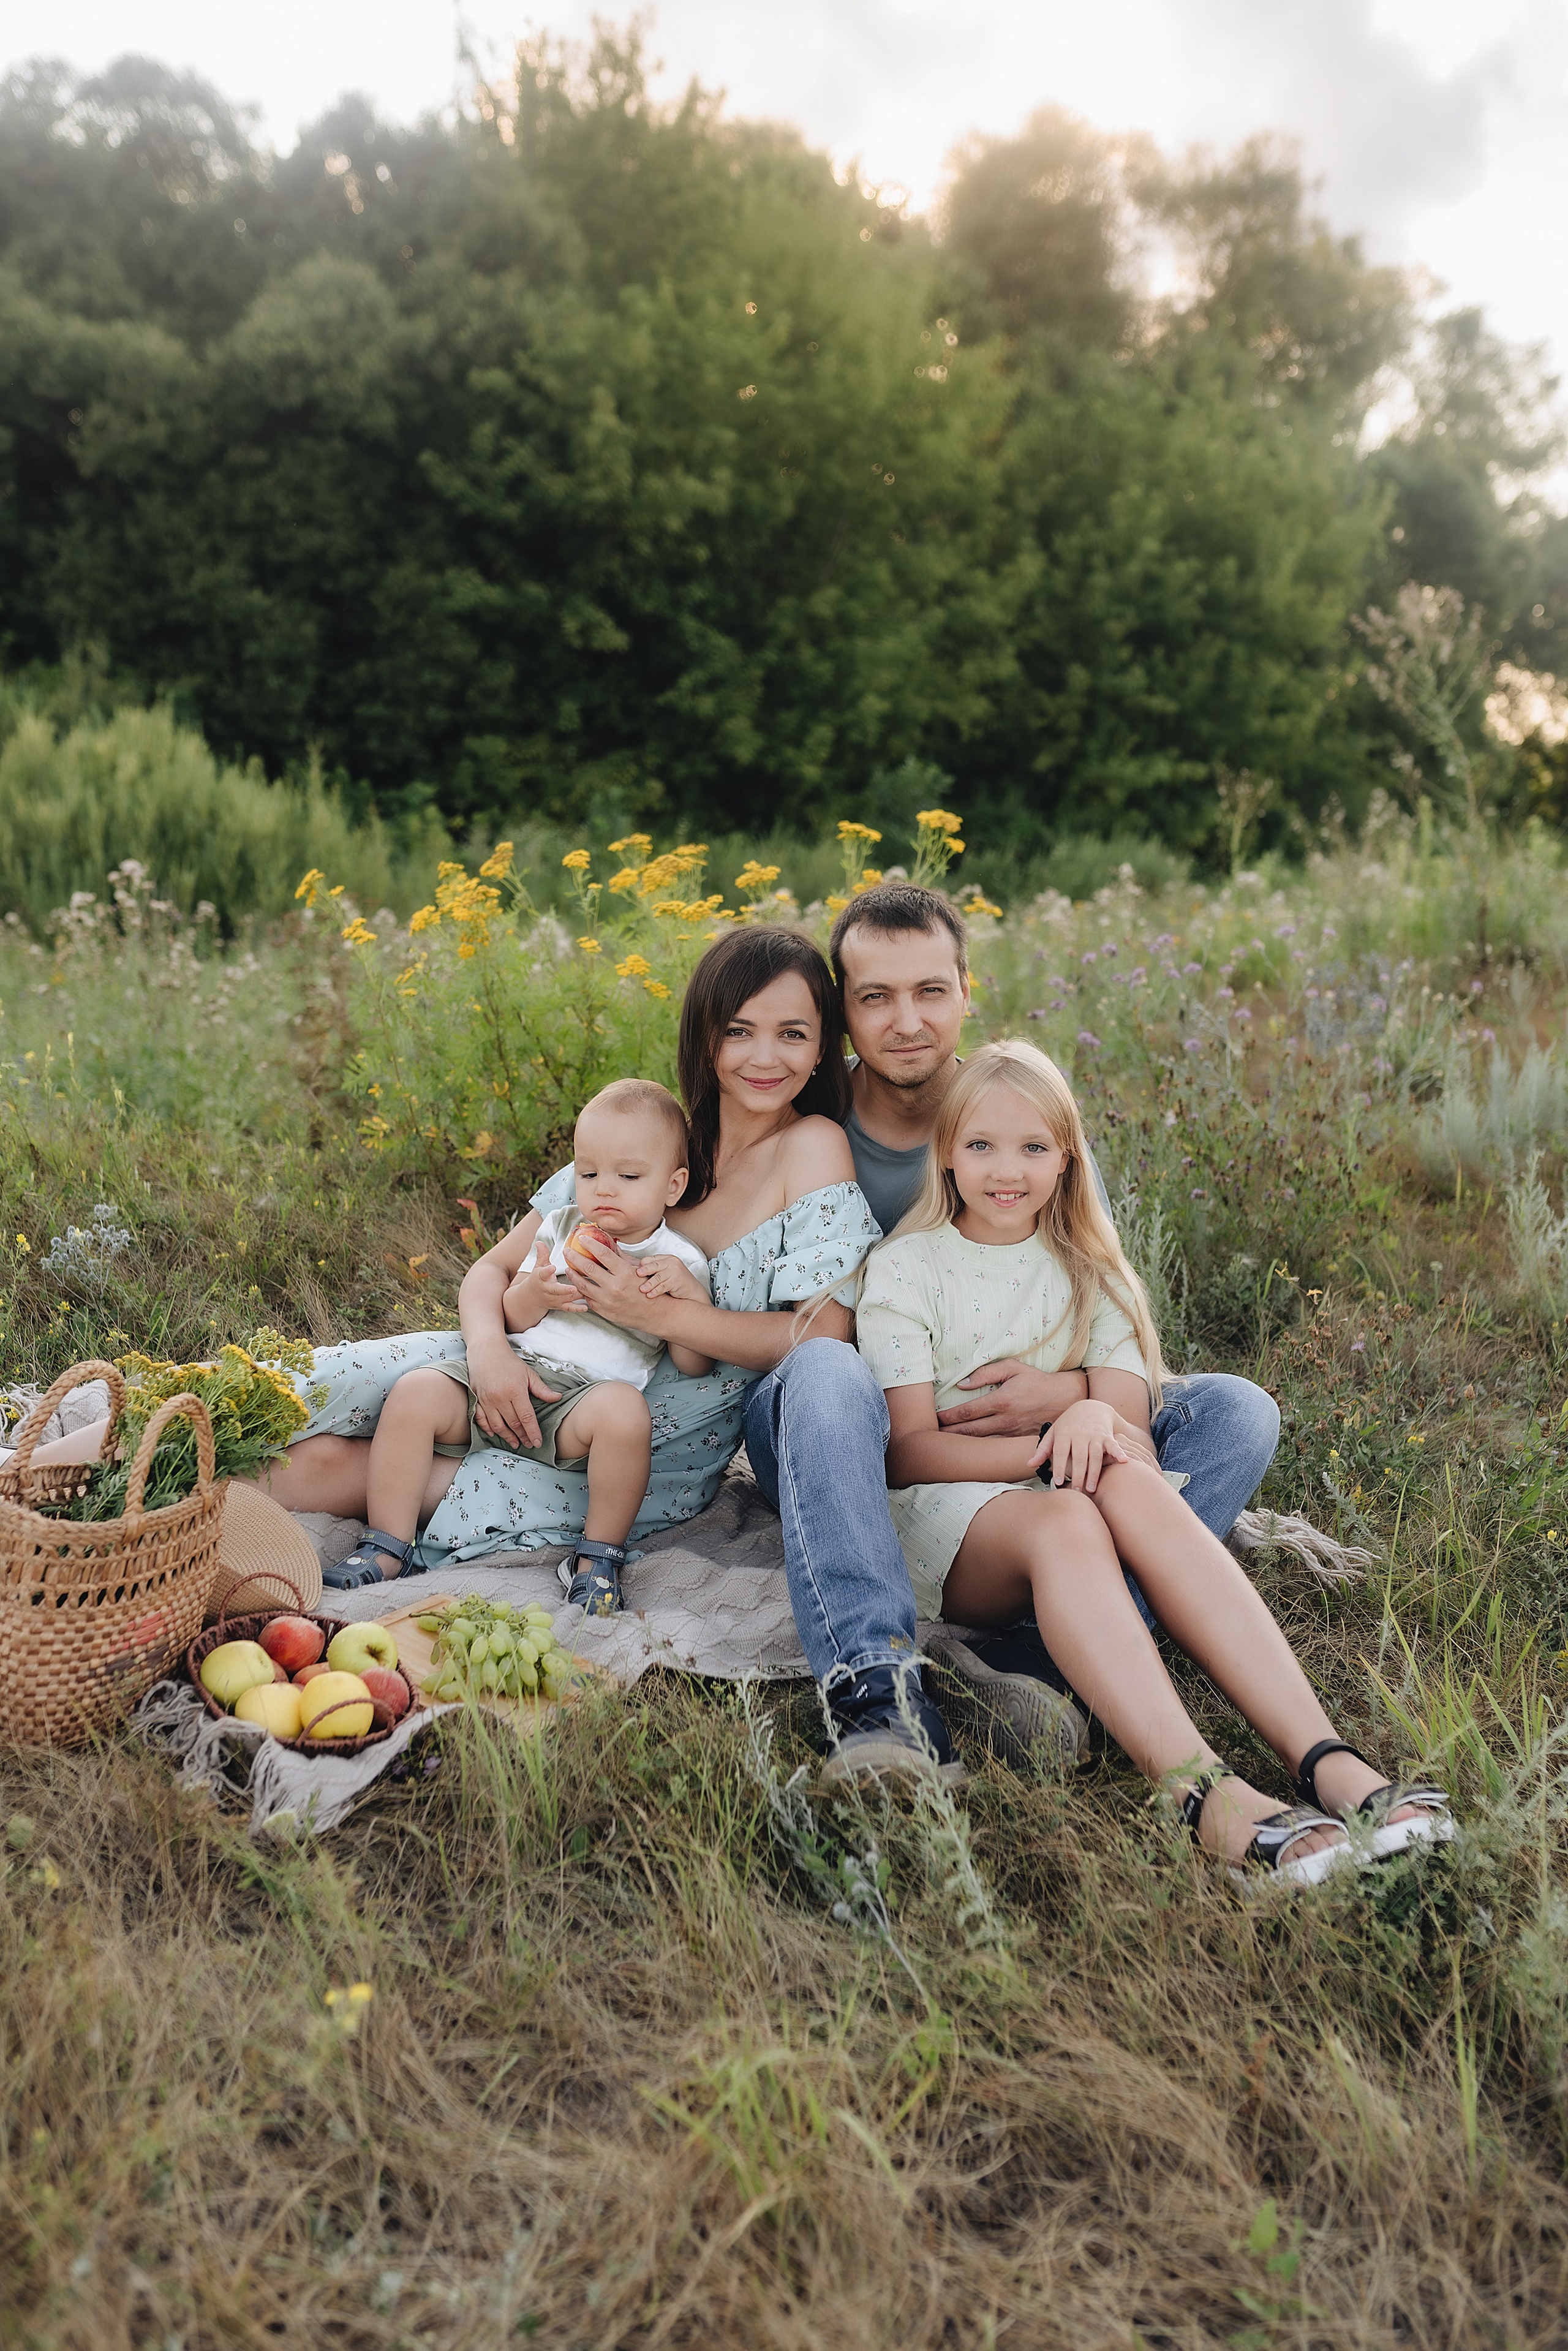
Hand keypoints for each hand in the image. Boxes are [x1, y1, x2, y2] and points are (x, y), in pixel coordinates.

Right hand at [466, 1342, 559, 1450]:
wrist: (485, 1350)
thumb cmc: (509, 1361)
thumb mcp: (528, 1373)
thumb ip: (541, 1389)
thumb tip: (557, 1398)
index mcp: (515, 1390)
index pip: (526, 1417)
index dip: (533, 1432)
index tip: (538, 1442)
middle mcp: (500, 1397)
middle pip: (513, 1424)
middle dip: (522, 1437)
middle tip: (529, 1445)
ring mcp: (486, 1400)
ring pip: (497, 1425)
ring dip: (507, 1437)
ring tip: (515, 1443)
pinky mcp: (476, 1399)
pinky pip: (481, 1419)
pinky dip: (488, 1429)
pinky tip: (495, 1434)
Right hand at [502, 1238, 586, 1332]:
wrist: (532, 1297)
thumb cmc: (539, 1278)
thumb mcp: (538, 1266)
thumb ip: (542, 1254)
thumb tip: (540, 1241)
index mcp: (541, 1278)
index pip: (543, 1274)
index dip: (547, 1271)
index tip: (552, 1267)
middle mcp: (547, 1290)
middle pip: (556, 1290)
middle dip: (564, 1290)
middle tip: (574, 1288)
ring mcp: (554, 1299)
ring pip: (565, 1299)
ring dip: (576, 1296)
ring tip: (587, 1292)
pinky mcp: (560, 1306)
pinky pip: (569, 1308)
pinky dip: (577, 1308)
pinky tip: (586, 1307)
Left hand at [559, 1229, 651, 1327]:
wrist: (653, 1313)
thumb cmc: (646, 1288)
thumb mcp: (637, 1270)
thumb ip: (622, 1257)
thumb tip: (609, 1243)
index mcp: (625, 1273)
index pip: (603, 1254)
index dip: (590, 1244)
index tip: (581, 1239)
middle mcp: (615, 1286)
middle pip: (588, 1268)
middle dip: (574, 1257)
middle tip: (567, 1251)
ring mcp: (608, 1300)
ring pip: (583, 1285)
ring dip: (573, 1275)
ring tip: (568, 1268)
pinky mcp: (605, 1311)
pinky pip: (588, 1299)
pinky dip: (581, 1291)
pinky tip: (578, 1284)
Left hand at [636, 1254, 707, 1304]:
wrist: (693, 1292)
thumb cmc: (678, 1283)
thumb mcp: (666, 1273)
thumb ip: (655, 1271)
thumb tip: (637, 1272)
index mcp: (667, 1258)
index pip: (652, 1259)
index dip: (643, 1265)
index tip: (635, 1272)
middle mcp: (672, 1262)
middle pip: (654, 1265)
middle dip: (644, 1271)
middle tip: (636, 1275)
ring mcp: (676, 1271)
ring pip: (658, 1277)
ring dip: (648, 1284)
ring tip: (641, 1289)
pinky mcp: (678, 1280)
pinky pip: (663, 1286)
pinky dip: (655, 1291)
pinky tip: (650, 1295)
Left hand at [937, 1359, 1087, 1437]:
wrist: (1064, 1400)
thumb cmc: (1036, 1381)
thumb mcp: (1013, 1368)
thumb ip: (986, 1373)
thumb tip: (962, 1384)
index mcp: (1000, 1401)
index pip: (966, 1412)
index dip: (947, 1417)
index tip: (934, 1418)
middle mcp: (1004, 1420)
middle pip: (968, 1432)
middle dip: (947, 1434)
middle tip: (930, 1436)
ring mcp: (1010, 1434)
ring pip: (979, 1443)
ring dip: (960, 1445)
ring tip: (942, 1446)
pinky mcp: (1016, 1442)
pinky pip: (993, 1448)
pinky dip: (978, 1451)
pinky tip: (966, 1451)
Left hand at [1027, 1399, 1128, 1495]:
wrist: (1090, 1407)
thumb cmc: (1068, 1425)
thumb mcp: (1054, 1433)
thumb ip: (1043, 1450)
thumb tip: (1029, 1464)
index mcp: (1065, 1433)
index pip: (1061, 1452)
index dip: (1059, 1467)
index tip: (1058, 1483)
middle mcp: (1080, 1433)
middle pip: (1079, 1456)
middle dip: (1078, 1475)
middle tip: (1077, 1492)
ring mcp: (1095, 1435)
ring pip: (1095, 1455)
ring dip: (1094, 1473)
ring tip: (1091, 1489)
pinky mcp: (1107, 1436)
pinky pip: (1113, 1445)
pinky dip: (1119, 1453)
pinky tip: (1124, 1462)